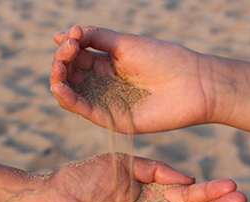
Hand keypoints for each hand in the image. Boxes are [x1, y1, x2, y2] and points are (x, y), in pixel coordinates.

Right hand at [51, 26, 211, 133]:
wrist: (191, 84)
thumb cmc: (163, 58)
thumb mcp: (125, 43)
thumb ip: (95, 38)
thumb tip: (61, 34)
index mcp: (107, 64)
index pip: (76, 58)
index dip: (68, 48)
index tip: (72, 37)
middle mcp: (104, 85)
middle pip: (71, 77)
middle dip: (61, 64)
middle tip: (66, 53)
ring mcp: (107, 103)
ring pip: (73, 96)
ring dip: (59, 82)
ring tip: (58, 70)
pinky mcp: (113, 120)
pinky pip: (85, 111)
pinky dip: (69, 100)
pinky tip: (60, 88)